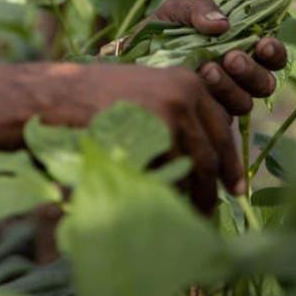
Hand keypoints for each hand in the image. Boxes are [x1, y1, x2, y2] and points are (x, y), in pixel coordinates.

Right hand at [40, 63, 243, 211]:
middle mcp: (187, 93)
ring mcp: (172, 113)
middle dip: (215, 183)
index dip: (229, 161)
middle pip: (213, 149)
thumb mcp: (146, 93)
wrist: (61, 95)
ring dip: (196, 193)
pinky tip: (165, 203)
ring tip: (192, 214)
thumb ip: (177, 113)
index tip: (234, 186)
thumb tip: (203, 155)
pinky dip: (171, 191)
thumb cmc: (97, 97)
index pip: (222, 126)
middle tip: (216, 208)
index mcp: (189, 81)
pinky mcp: (155, 134)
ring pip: (195, 165)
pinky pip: (170, 172)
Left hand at [151, 0, 286, 116]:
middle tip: (231, 58)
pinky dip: (210, 102)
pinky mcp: (203, 118)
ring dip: (229, 87)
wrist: (125, 59)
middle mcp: (237, 78)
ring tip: (207, 69)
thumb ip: (199, 9)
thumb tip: (223, 24)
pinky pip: (219, 119)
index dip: (274, 52)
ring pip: (243, 102)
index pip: (271, 57)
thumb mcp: (175, 10)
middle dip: (251, 71)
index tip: (263, 44)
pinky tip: (193, 86)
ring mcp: (221, 100)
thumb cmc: (157, 32)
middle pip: (264, 84)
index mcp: (240, 48)